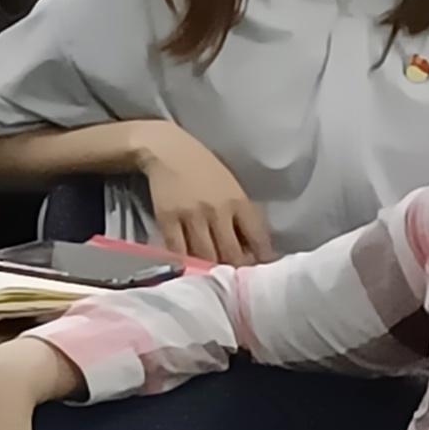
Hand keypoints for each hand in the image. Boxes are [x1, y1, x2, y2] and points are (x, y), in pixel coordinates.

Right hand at [133, 123, 271, 265]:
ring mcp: (191, 216)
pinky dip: (185, 263)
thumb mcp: (232, 187)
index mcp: (239, 201)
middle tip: (236, 279)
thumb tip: (252, 247)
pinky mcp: (167, 220)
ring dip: (212, 269)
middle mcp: (217, 211)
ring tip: (214, 277)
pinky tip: (189, 268)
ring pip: (205, 256)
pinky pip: (177, 250)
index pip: (258, 238)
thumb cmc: (205, 168)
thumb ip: (242, 215)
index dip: (262, 259)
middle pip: (232, 253)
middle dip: (236, 269)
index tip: (261, 271)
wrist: (168, 150)